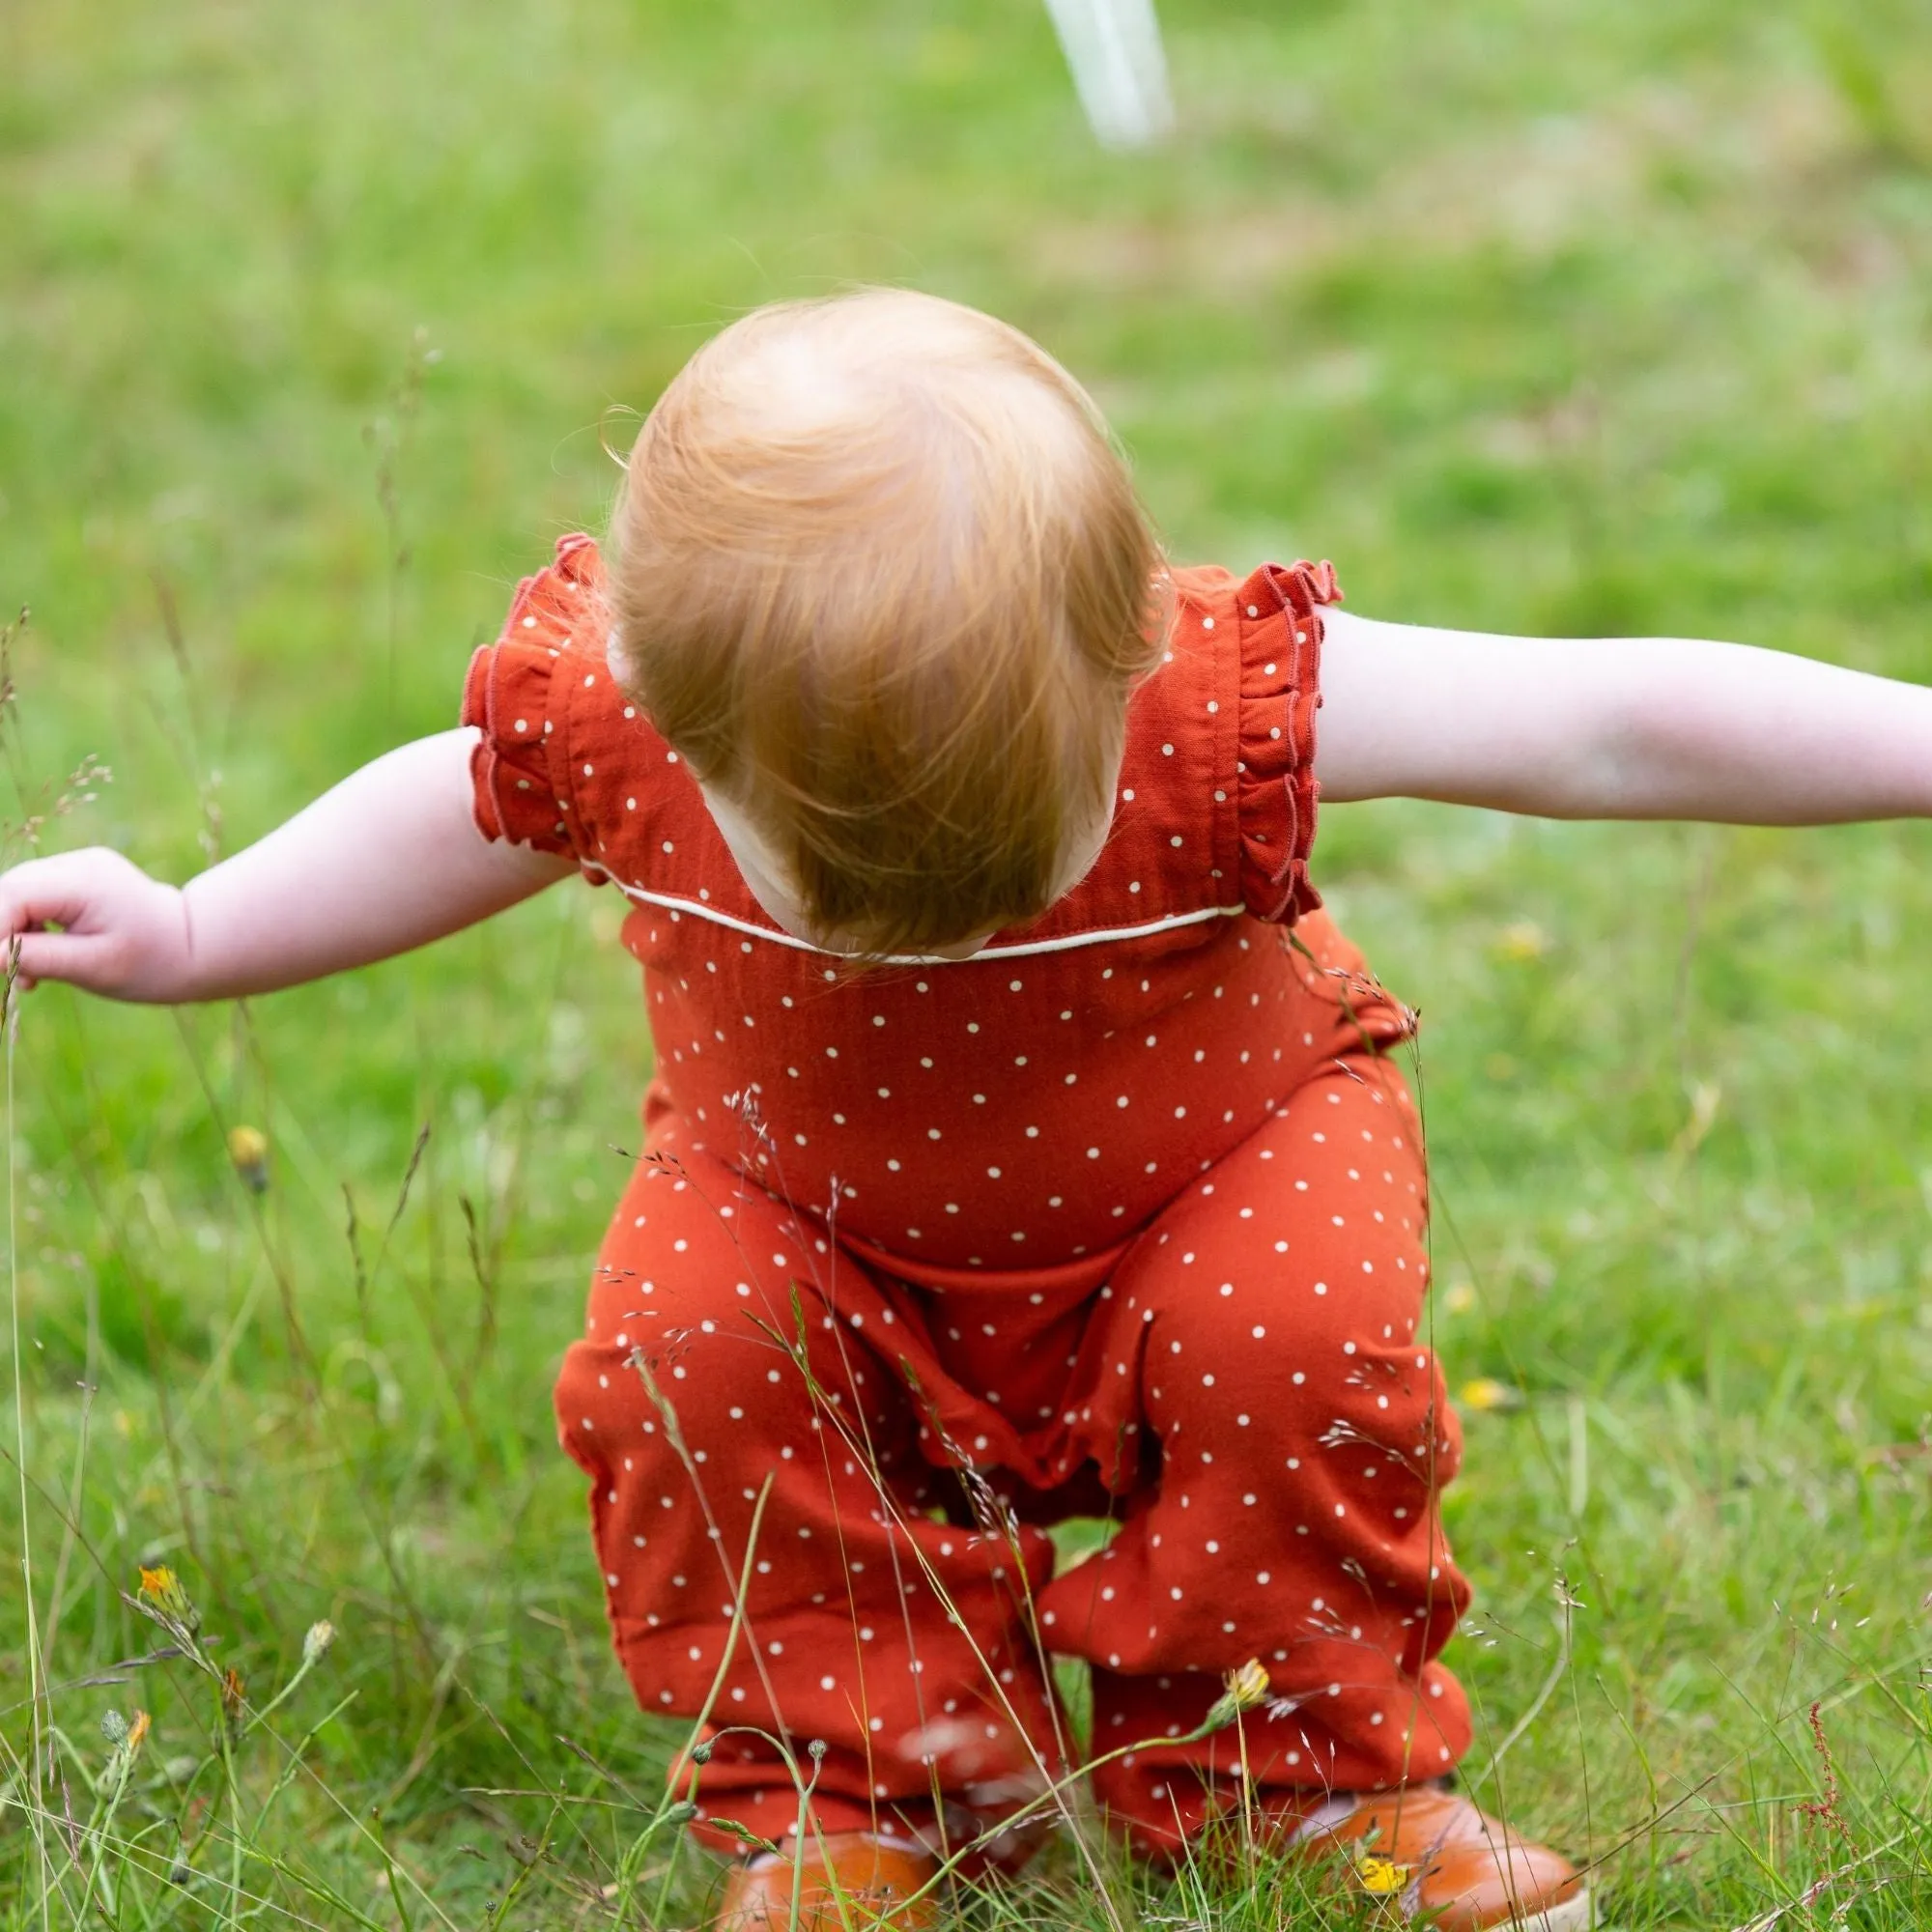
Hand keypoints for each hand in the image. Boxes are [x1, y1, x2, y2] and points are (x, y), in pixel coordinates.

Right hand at [0, 847, 192, 1000]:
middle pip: (8, 892)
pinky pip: (34, 901)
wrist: (196, 946)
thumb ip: (37, 957)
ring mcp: (77, 868)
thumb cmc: (153, 961)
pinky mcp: (77, 880)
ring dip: (11, 937)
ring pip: (16, 897)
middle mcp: (76, 864)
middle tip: (10, 977)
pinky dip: (29, 932)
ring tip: (30, 979)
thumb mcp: (94, 967)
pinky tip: (40, 967)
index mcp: (83, 881)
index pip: (11, 896)